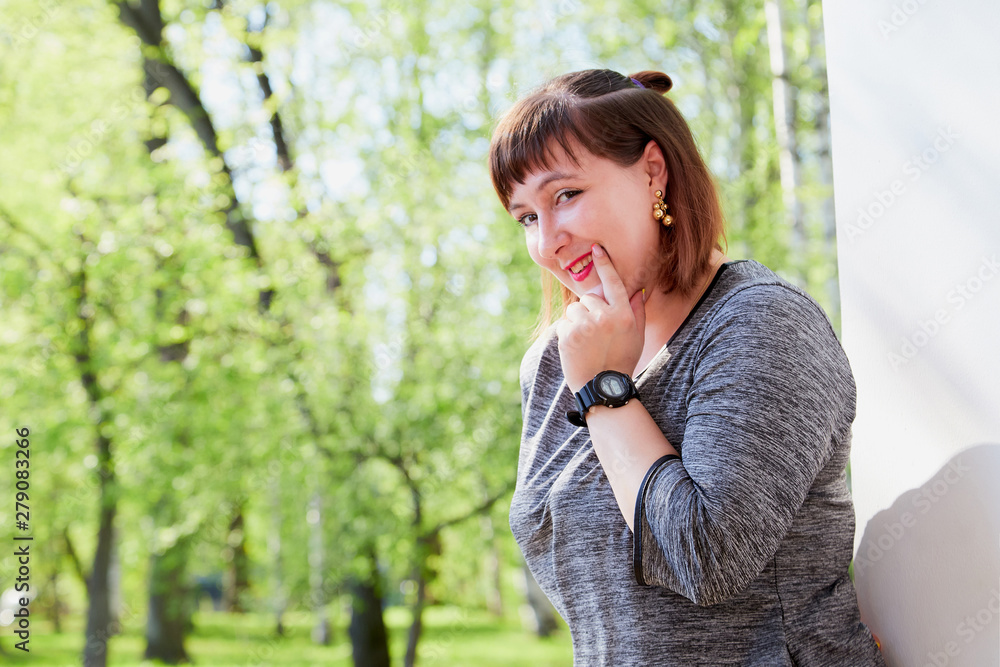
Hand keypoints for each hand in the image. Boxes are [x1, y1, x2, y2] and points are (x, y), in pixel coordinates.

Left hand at [556, 243, 645, 391]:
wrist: (602, 387)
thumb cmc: (622, 360)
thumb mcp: (637, 336)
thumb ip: (636, 310)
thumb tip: (637, 289)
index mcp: (623, 314)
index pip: (613, 282)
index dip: (604, 264)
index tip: (596, 248)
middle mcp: (604, 317)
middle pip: (590, 297)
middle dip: (591, 310)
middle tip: (597, 333)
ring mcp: (585, 326)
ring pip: (575, 309)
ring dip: (578, 320)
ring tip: (587, 341)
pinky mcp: (568, 335)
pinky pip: (565, 322)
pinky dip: (569, 332)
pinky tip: (578, 348)